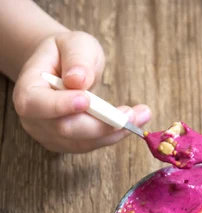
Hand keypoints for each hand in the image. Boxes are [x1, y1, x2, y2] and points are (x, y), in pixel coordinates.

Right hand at [12, 31, 150, 152]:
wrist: (62, 69)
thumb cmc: (66, 54)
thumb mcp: (74, 43)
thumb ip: (77, 59)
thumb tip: (78, 80)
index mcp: (27, 90)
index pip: (36, 104)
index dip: (61, 105)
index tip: (86, 100)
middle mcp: (34, 119)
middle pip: (65, 129)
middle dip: (101, 123)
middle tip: (131, 113)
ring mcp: (50, 135)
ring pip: (82, 142)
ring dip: (113, 132)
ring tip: (140, 115)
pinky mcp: (67, 144)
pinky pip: (91, 145)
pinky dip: (112, 135)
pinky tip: (129, 123)